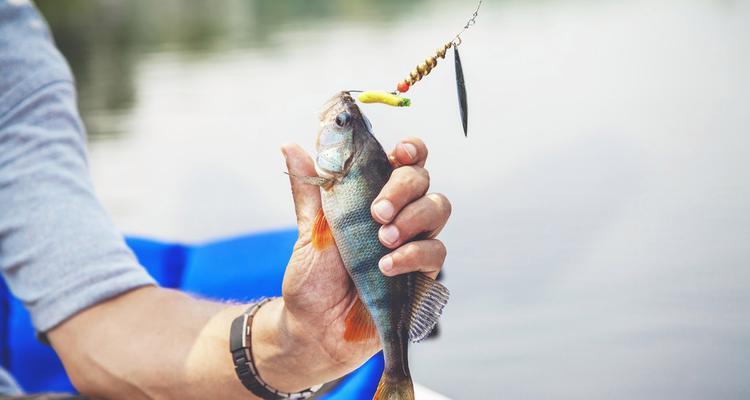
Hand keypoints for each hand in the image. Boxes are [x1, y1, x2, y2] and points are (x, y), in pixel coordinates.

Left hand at [251, 138, 450, 391]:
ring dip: (412, 219)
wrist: (315, 330)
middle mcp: (399, 214)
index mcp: (373, 196)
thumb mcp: (309, 231)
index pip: (404, 160)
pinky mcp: (422, 273)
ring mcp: (413, 242)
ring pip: (437, 209)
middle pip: (422, 179)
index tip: (399, 152)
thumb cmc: (312, 279)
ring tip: (382, 239)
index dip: (410, 150)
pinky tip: (387, 266)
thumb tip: (291, 146)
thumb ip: (310, 189)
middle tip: (378, 211)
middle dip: (403, 188)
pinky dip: (412, 255)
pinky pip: (435, 251)